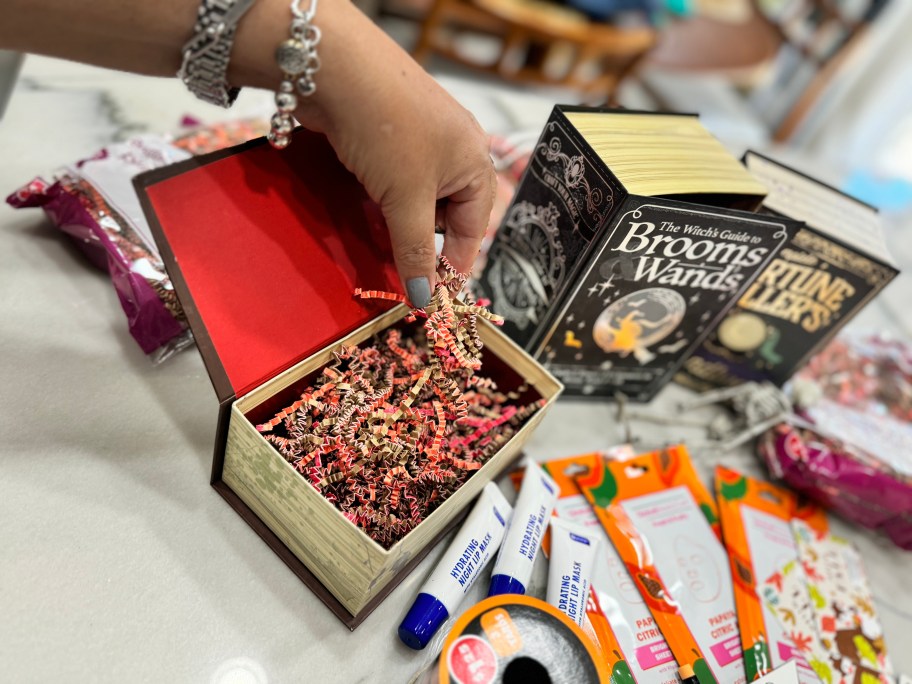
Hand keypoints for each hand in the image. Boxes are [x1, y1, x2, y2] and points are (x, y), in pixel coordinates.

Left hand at [289, 0, 494, 306]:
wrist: (335, 67)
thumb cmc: (388, 128)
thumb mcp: (407, 199)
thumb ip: (416, 252)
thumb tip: (423, 299)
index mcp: (475, 163)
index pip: (473, 229)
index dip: (453, 264)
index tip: (431, 295)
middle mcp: (453, 150)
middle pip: (445, 214)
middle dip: (423, 242)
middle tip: (403, 268)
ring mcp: (419, 140)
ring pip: (415, 197)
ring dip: (399, 220)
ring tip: (382, 235)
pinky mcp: (387, 133)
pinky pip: (392, 179)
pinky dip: (382, 198)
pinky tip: (366, 207)